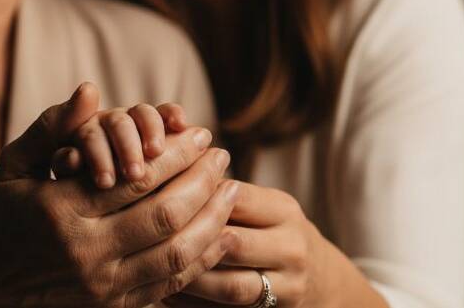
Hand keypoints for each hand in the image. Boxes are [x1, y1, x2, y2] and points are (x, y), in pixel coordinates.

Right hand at [0, 83, 241, 307]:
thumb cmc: (0, 222)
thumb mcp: (11, 168)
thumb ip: (52, 128)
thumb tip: (90, 91)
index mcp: (60, 210)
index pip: (136, 177)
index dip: (176, 153)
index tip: (199, 133)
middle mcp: (85, 251)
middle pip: (165, 214)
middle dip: (203, 180)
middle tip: (222, 156)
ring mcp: (102, 286)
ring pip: (176, 252)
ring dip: (212, 218)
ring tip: (231, 189)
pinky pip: (171, 284)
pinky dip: (202, 257)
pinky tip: (218, 232)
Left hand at [164, 182, 332, 307]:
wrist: (320, 279)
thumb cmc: (273, 231)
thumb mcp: (263, 206)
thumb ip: (224, 193)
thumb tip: (165, 170)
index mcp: (283, 210)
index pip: (234, 198)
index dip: (191, 196)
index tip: (153, 194)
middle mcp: (292, 246)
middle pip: (231, 243)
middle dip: (186, 239)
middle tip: (144, 233)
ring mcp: (288, 286)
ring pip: (229, 285)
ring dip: (186, 278)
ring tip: (149, 267)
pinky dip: (192, 305)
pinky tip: (164, 292)